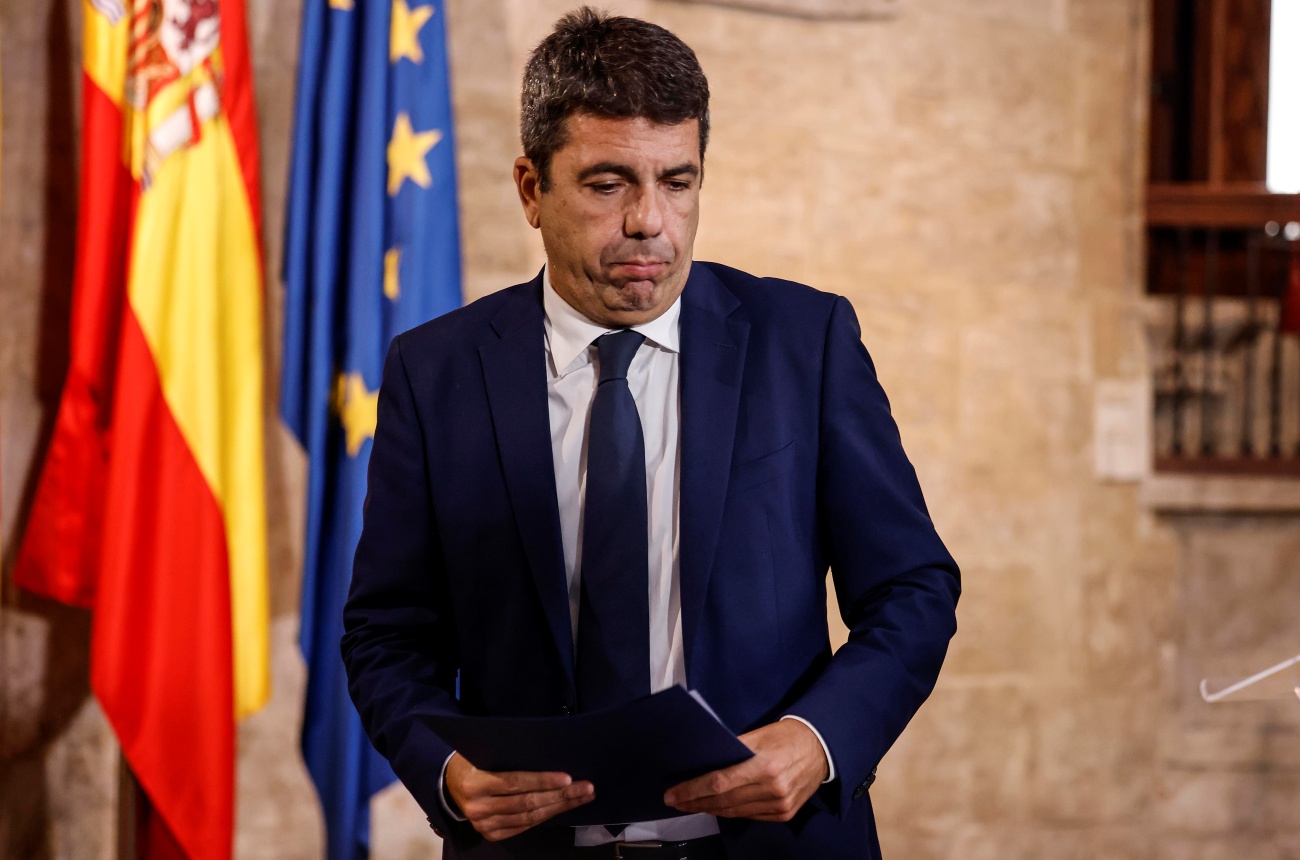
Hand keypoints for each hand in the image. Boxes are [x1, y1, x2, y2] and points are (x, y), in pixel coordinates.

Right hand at [444, 753, 594, 841]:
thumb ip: (507, 753)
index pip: (514, 783)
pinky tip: (563, 807)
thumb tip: (546, 749)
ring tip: (582, 797)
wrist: (448, 784)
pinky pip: (524, 827)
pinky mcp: (490, 834)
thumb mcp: (483, 750)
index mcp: (475, 783)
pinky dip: (545, 816)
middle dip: (560, 796)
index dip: (542, 781)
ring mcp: (484, 825)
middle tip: (586, 787)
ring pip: (529, 818)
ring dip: (559, 807)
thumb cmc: (472, 760)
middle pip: (527, 803)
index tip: (567, 777)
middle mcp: (478, 808)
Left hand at [663, 719, 827, 821]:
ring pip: (734, 812)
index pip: (719, 783)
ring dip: (709, 809)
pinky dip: (730, 811)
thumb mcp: (758, 735)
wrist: (821, 748)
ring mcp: (780, 805)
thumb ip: (732, 750)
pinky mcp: (784, 814)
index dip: (692, 790)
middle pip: (723, 801)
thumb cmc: (787, 736)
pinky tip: (716, 807)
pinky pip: (750, 815)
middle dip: (695, 802)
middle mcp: (773, 789)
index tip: (673, 794)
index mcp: (765, 766)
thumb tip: (705, 761)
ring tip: (690, 804)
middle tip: (674, 800)